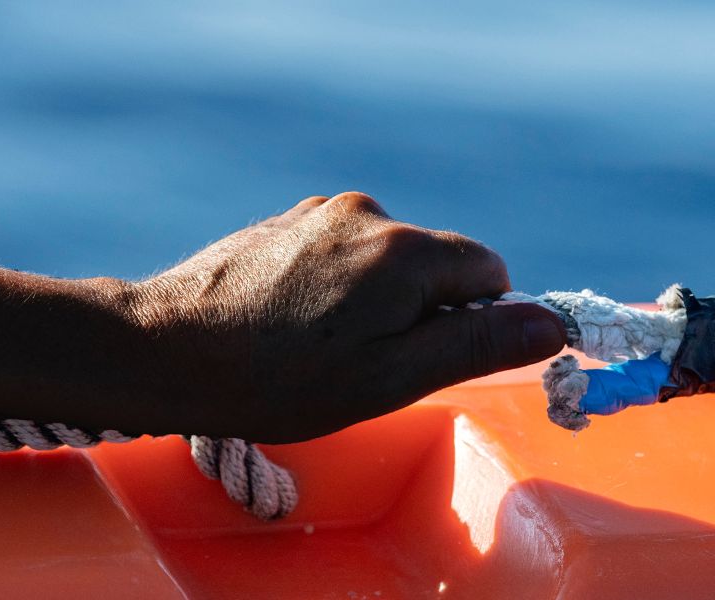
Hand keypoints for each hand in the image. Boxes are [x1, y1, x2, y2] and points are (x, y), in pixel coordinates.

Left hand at [128, 192, 565, 442]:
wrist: (161, 350)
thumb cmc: (279, 380)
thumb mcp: (390, 379)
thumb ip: (476, 346)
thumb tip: (553, 324)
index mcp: (407, 252)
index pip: (491, 275)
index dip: (477, 324)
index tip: (431, 361)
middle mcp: (371, 214)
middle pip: (439, 264)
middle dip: (424, 313)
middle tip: (369, 366)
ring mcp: (323, 213)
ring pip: (389, 260)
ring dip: (379, 302)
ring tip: (322, 349)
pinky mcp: (286, 222)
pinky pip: (344, 252)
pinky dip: (339, 287)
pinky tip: (294, 323)